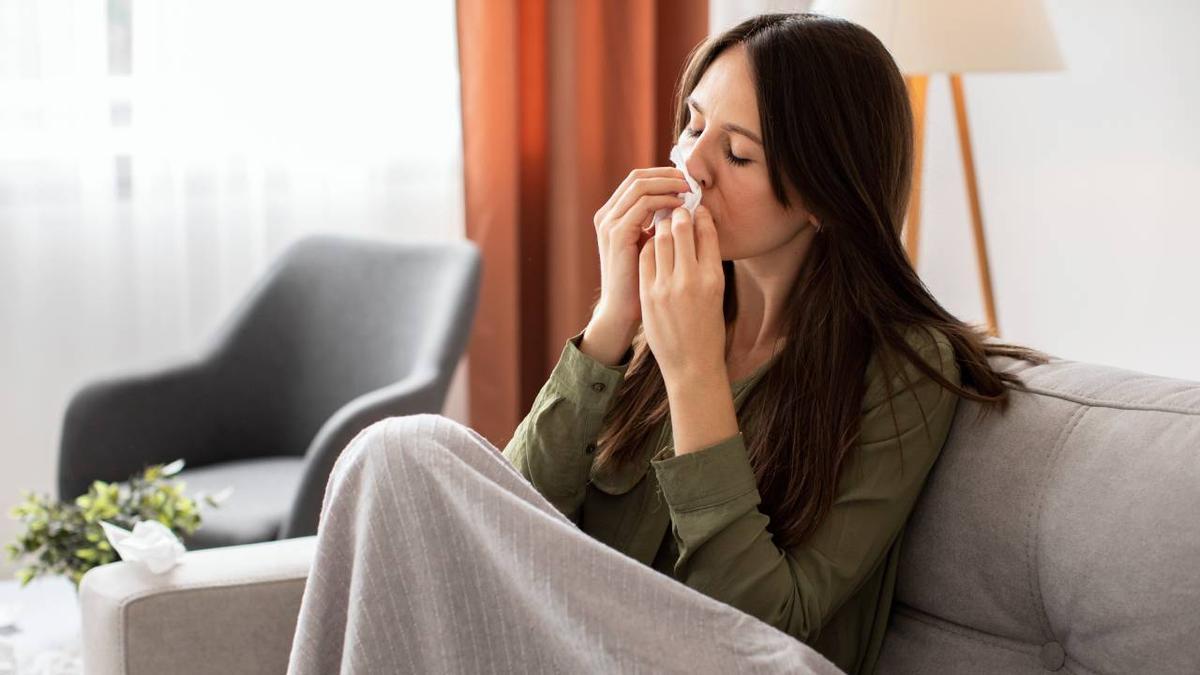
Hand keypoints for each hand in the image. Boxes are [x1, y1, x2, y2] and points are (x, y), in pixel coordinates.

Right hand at [591, 167, 690, 330]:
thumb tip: (683, 202)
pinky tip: (680, 208)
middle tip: (690, 181)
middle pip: (637, 177)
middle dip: (667, 175)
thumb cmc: (640, 280)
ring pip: (640, 186)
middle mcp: (606, 215)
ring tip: (688, 192)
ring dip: (668, 185)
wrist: (622, 309)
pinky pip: (643, 205)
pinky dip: (664, 201)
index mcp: (612, 215)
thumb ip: (657, 223)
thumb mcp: (649, 244)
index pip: (637, 180)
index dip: (663, 174)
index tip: (687, 179)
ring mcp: (609, 223)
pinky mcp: (617, 233)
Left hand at [638, 204, 725, 385]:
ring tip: (663, 222)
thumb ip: (707, 264)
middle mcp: (691, 279)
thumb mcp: (716, 294)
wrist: (692, 364)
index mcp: (714, 278)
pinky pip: (646, 257)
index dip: (701, 216)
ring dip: (662, 226)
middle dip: (679, 215)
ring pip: (661, 239)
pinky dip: (649, 245)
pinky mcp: (648, 294)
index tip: (697, 210)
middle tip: (677, 209)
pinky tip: (652, 244)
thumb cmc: (708, 329)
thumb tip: (698, 232)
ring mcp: (667, 287)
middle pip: (682, 230)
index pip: (707, 233)